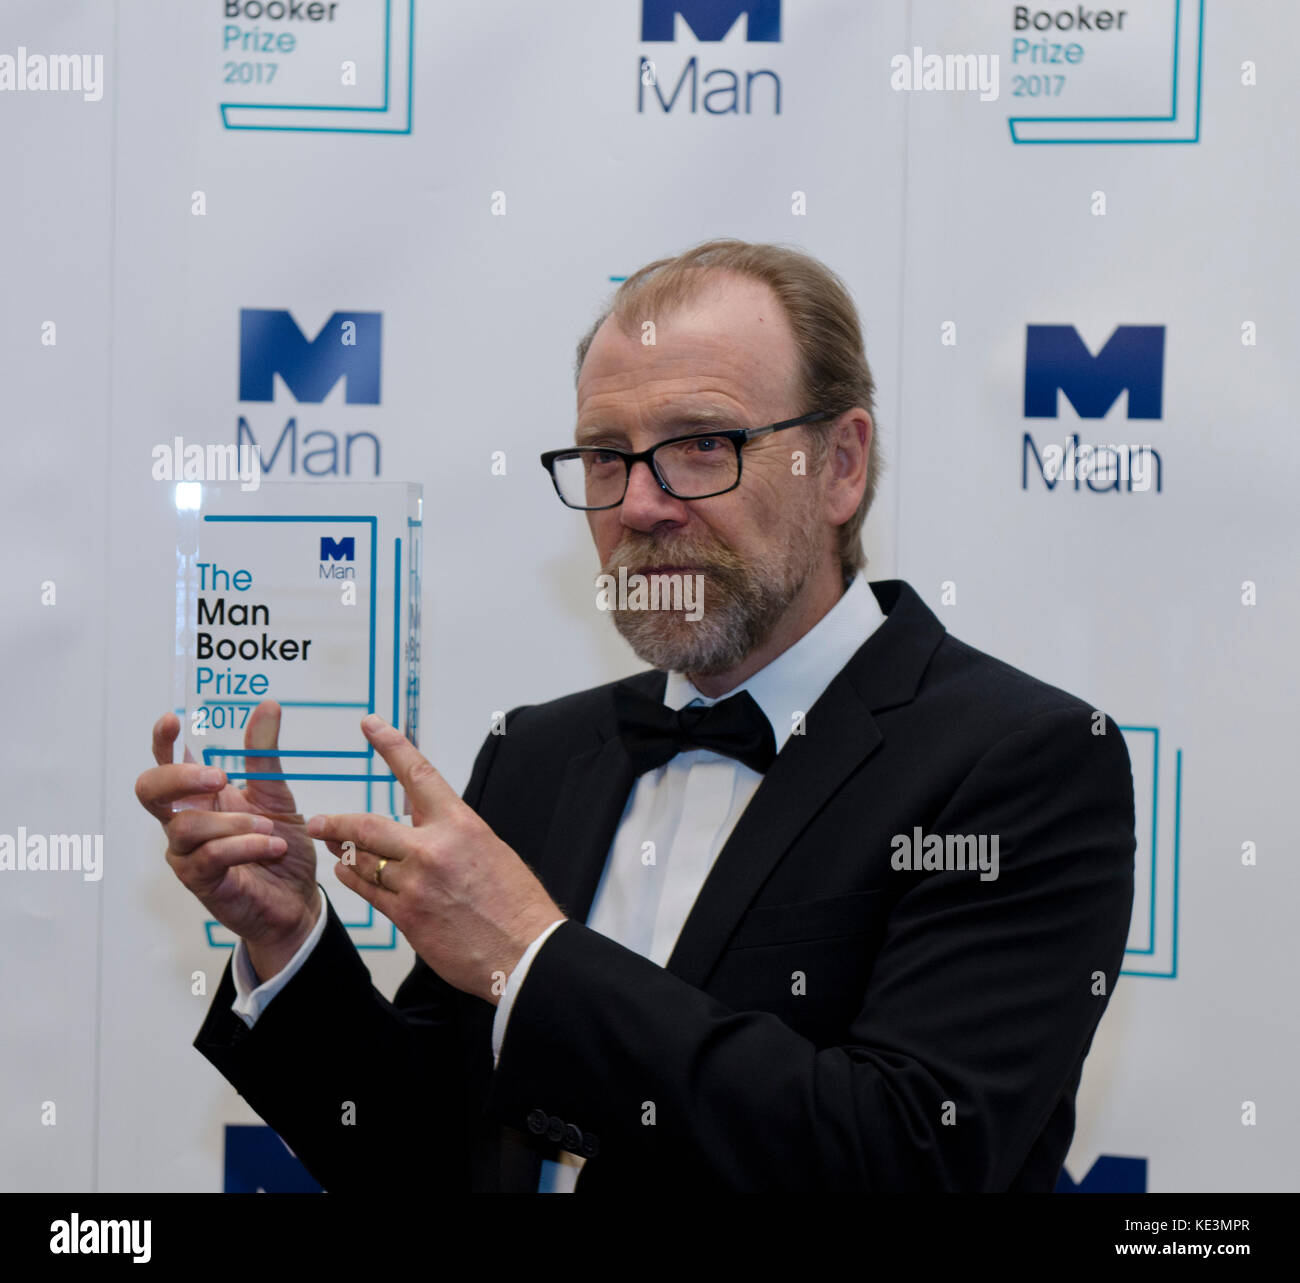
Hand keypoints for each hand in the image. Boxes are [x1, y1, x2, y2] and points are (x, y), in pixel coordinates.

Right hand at [135, 700, 320, 975]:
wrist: (297, 898)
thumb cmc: (281, 845)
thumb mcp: (277, 794)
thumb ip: (264, 754)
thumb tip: (268, 705)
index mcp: (200, 796)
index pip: (167, 763)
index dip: (162, 742)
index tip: (171, 720)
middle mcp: (185, 821)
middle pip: (150, 791)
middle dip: (179, 777)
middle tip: (220, 776)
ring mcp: (187, 853)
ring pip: (186, 826)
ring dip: (233, 822)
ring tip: (270, 826)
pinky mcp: (200, 881)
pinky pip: (210, 857)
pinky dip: (246, 846)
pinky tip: (273, 846)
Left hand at [306, 714, 564, 1004]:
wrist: (523, 950)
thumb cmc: (515, 902)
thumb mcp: (489, 849)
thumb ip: (452, 834)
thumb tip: (427, 826)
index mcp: (460, 824)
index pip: (418, 773)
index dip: (390, 745)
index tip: (371, 726)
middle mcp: (433, 849)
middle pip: (368, 826)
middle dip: (338, 822)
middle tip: (318, 820)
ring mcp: (416, 884)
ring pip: (363, 860)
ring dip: (342, 851)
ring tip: (330, 845)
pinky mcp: (407, 916)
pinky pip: (367, 892)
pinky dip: (352, 878)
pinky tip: (345, 872)